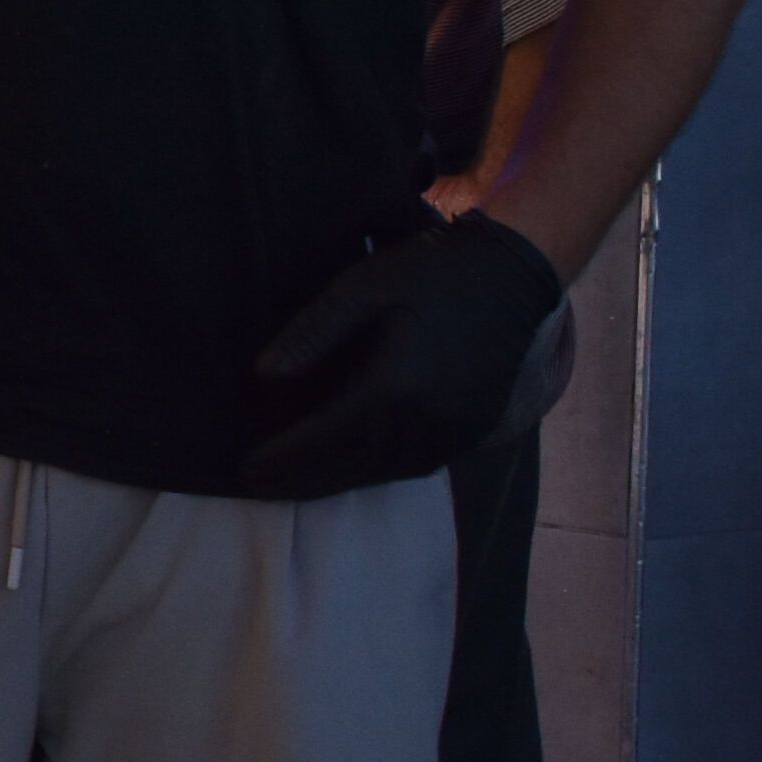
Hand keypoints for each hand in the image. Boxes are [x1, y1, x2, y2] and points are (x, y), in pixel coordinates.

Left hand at [239, 211, 562, 497]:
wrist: (517, 278)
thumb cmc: (433, 274)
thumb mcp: (363, 287)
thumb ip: (312, 332)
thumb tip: (261, 375)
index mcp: (396, 385)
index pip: (324, 438)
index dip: (282, 457)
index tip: (244, 470)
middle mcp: (428, 420)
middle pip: (351, 466)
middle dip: (300, 481)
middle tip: (255, 487)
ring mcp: (455, 432)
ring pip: (383, 473)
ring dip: (335, 483)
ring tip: (292, 484)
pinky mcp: (473, 432)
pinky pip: (416, 467)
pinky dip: (375, 473)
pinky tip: (348, 469)